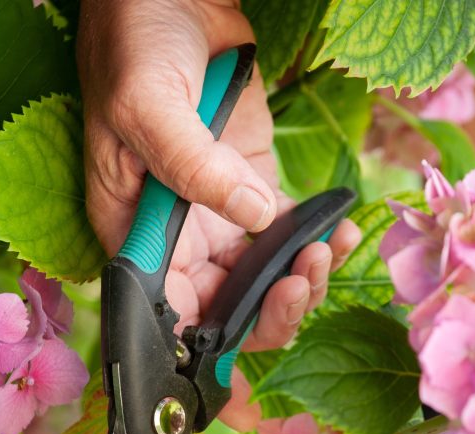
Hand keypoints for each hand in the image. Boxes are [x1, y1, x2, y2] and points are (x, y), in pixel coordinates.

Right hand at [77, 0, 360, 428]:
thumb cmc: (137, 42)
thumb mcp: (148, 104)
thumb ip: (194, 167)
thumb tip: (253, 218)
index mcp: (133, 233)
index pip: (163, 314)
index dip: (201, 346)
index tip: (244, 350)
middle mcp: (176, 238)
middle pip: (223, 310)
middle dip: (270, 313)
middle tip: (303, 281)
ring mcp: (219, 216)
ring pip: (264, 283)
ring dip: (303, 283)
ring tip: (328, 251)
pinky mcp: (255, 189)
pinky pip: (289, 237)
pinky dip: (319, 244)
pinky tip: (340, 233)